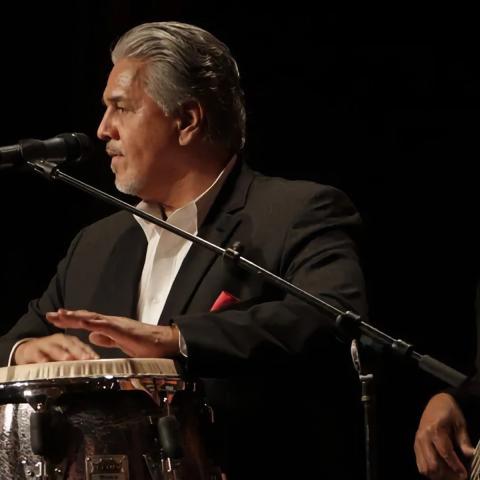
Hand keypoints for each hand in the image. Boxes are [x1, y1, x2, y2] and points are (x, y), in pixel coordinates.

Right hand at [14, 333, 99, 364]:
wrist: (28, 349)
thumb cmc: (51, 353)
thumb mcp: (64, 354)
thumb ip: (76, 360)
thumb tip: (91, 368)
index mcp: (69, 341)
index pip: (81, 345)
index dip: (89, 352)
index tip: (96, 359)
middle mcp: (59, 340)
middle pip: (70, 344)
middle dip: (79, 351)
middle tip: (86, 358)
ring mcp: (46, 344)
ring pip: (55, 348)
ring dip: (62, 353)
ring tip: (68, 359)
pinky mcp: (33, 350)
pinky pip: (38, 354)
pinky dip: (41, 358)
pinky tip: (45, 362)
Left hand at [46, 309, 179, 357]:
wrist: (165, 343)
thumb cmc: (148, 346)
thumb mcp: (122, 344)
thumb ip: (108, 340)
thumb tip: (92, 337)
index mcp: (111, 327)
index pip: (88, 322)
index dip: (72, 320)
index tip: (58, 319)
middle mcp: (112, 322)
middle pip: (86, 318)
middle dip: (68, 317)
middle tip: (50, 315)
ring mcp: (117, 324)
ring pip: (92, 319)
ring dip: (75, 317)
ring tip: (60, 315)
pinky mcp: (123, 330)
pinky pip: (104, 325)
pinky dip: (91, 323)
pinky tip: (80, 322)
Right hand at [414, 392, 474, 478]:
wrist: (437, 402)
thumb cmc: (450, 412)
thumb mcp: (460, 423)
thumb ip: (464, 440)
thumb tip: (470, 454)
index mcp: (435, 429)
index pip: (445, 453)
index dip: (455, 466)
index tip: (464, 474)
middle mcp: (424, 436)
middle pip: (432, 463)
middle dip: (446, 474)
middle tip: (457, 476)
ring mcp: (418, 440)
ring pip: (424, 467)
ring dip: (437, 474)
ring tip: (449, 473)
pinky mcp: (416, 444)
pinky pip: (420, 463)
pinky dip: (430, 470)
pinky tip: (441, 469)